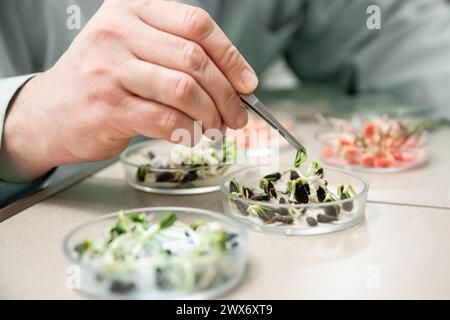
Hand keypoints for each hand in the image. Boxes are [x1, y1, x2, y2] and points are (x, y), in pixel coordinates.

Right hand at [0, 0, 257, 181]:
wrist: (50, 112)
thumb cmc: (103, 81)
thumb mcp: (133, 49)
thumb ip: (177, 56)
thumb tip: (235, 84)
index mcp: (132, 9)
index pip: (197, 25)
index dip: (230, 57)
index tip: (248, 84)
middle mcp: (119, 32)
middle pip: (195, 59)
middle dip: (227, 94)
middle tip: (238, 117)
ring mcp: (110, 69)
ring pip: (184, 90)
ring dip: (211, 116)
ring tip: (218, 130)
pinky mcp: (108, 107)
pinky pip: (166, 120)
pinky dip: (189, 132)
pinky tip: (192, 138)